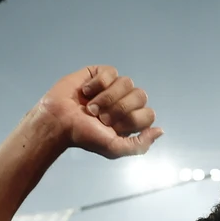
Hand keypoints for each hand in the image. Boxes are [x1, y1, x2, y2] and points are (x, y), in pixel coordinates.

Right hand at [31, 65, 162, 158]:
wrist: (59, 121)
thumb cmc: (84, 136)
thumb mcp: (114, 148)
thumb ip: (140, 145)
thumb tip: (160, 131)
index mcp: (131, 119)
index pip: (148, 114)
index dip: (131, 120)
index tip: (112, 127)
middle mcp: (125, 101)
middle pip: (140, 95)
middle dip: (119, 108)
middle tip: (100, 117)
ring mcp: (113, 86)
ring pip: (126, 82)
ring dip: (106, 97)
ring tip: (90, 106)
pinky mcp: (100, 73)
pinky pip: (111, 72)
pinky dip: (98, 84)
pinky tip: (86, 91)